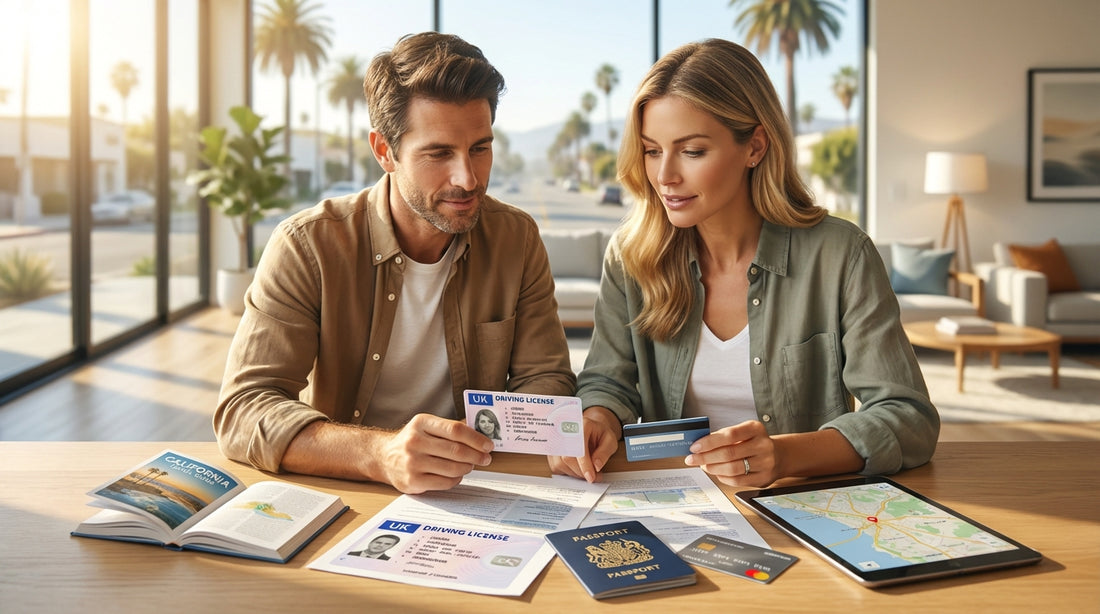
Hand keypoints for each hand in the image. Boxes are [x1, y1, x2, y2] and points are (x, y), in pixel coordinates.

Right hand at [371, 414, 492, 493]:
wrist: (383, 457)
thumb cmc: (412, 441)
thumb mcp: (426, 426)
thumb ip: (450, 428)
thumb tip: (481, 434)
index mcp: (421, 423)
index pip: (455, 430)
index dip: (476, 439)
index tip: (488, 445)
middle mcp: (414, 442)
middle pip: (456, 450)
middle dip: (476, 456)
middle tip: (485, 458)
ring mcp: (412, 463)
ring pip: (452, 468)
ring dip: (467, 468)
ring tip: (470, 465)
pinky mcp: (413, 481)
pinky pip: (444, 482)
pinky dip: (456, 479)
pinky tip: (456, 474)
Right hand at [547, 406, 620, 482]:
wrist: (592, 429)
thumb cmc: (600, 434)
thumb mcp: (610, 441)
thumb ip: (604, 452)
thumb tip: (596, 466)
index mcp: (581, 426)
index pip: (578, 448)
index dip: (584, 465)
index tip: (591, 477)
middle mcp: (564, 431)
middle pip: (567, 458)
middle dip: (581, 472)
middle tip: (594, 477)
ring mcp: (556, 441)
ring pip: (560, 464)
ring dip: (575, 473)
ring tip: (587, 471)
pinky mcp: (552, 451)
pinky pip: (556, 467)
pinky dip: (568, 472)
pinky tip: (578, 468)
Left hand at [684, 420, 776, 486]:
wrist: (778, 455)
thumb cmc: (753, 442)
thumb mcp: (742, 432)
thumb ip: (722, 437)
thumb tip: (698, 446)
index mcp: (755, 429)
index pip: (729, 435)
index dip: (709, 442)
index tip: (694, 447)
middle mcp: (763, 445)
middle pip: (729, 453)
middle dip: (706, 457)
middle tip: (692, 459)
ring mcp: (765, 463)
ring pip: (732, 469)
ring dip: (713, 468)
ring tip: (704, 466)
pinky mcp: (763, 478)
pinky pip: (737, 481)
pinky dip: (722, 477)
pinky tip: (717, 473)